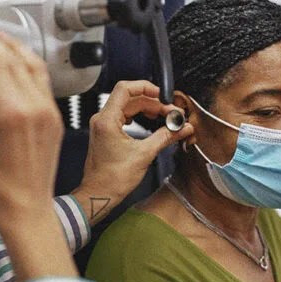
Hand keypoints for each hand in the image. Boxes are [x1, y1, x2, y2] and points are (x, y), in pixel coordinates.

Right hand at [0, 24, 75, 279]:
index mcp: (11, 112)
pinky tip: (17, 62)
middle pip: (15, 59)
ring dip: (16, 48)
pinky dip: (29, 65)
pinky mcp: (56, 117)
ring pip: (35, 66)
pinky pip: (44, 82)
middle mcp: (35, 107)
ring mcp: (49, 111)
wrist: (27, 208)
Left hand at [73, 80, 193, 224]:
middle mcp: (102, 119)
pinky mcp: (106, 133)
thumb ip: (165, 137)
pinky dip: (139, 116)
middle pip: (130, 98)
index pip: (125, 88)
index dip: (146, 87)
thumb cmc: (112, 179)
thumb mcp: (144, 154)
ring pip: (127, 107)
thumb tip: (182, 128)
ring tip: (164, 117)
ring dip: (147, 109)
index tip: (162, 95)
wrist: (99, 194)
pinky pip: (123, 116)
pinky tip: (150, 122)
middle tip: (170, 113)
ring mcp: (102, 126)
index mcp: (107, 120)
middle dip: (152, 102)